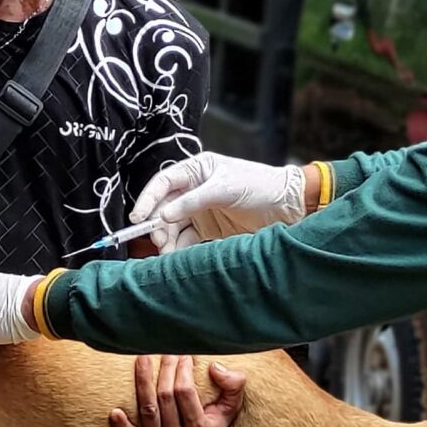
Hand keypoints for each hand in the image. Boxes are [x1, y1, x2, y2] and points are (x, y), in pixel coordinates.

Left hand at [110, 357, 246, 426]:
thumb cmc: (214, 423)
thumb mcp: (231, 407)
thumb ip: (233, 386)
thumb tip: (214, 367)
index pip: (185, 392)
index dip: (183, 369)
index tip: (184, 353)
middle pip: (164, 396)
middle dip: (165, 368)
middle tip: (166, 350)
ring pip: (147, 409)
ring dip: (142, 382)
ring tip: (142, 358)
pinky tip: (115, 411)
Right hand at [129, 151, 305, 252]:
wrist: (288, 205)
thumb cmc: (259, 185)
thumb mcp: (225, 188)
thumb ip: (193, 201)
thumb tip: (164, 215)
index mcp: (196, 169)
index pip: (163, 183)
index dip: (148, 200)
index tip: (138, 219)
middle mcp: (194, 189)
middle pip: (164, 207)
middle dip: (157, 224)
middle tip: (158, 240)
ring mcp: (200, 210)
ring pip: (173, 226)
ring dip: (167, 239)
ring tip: (166, 252)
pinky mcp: (209, 228)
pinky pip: (187, 239)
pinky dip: (179, 248)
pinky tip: (176, 256)